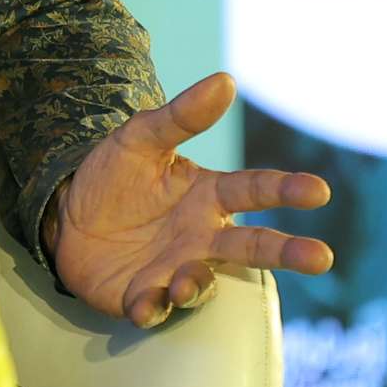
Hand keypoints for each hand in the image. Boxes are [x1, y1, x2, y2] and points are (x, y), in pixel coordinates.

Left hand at [51, 72, 332, 328]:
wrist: (66, 220)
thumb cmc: (114, 178)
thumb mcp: (138, 139)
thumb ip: (181, 116)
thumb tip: (226, 79)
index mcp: (206, 196)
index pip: (252, 190)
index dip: (285, 189)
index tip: (319, 191)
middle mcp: (201, 237)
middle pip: (252, 246)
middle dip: (286, 252)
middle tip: (320, 257)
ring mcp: (176, 269)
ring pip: (203, 283)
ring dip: (198, 284)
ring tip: (185, 282)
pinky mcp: (145, 295)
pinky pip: (154, 306)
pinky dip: (152, 307)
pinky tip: (146, 304)